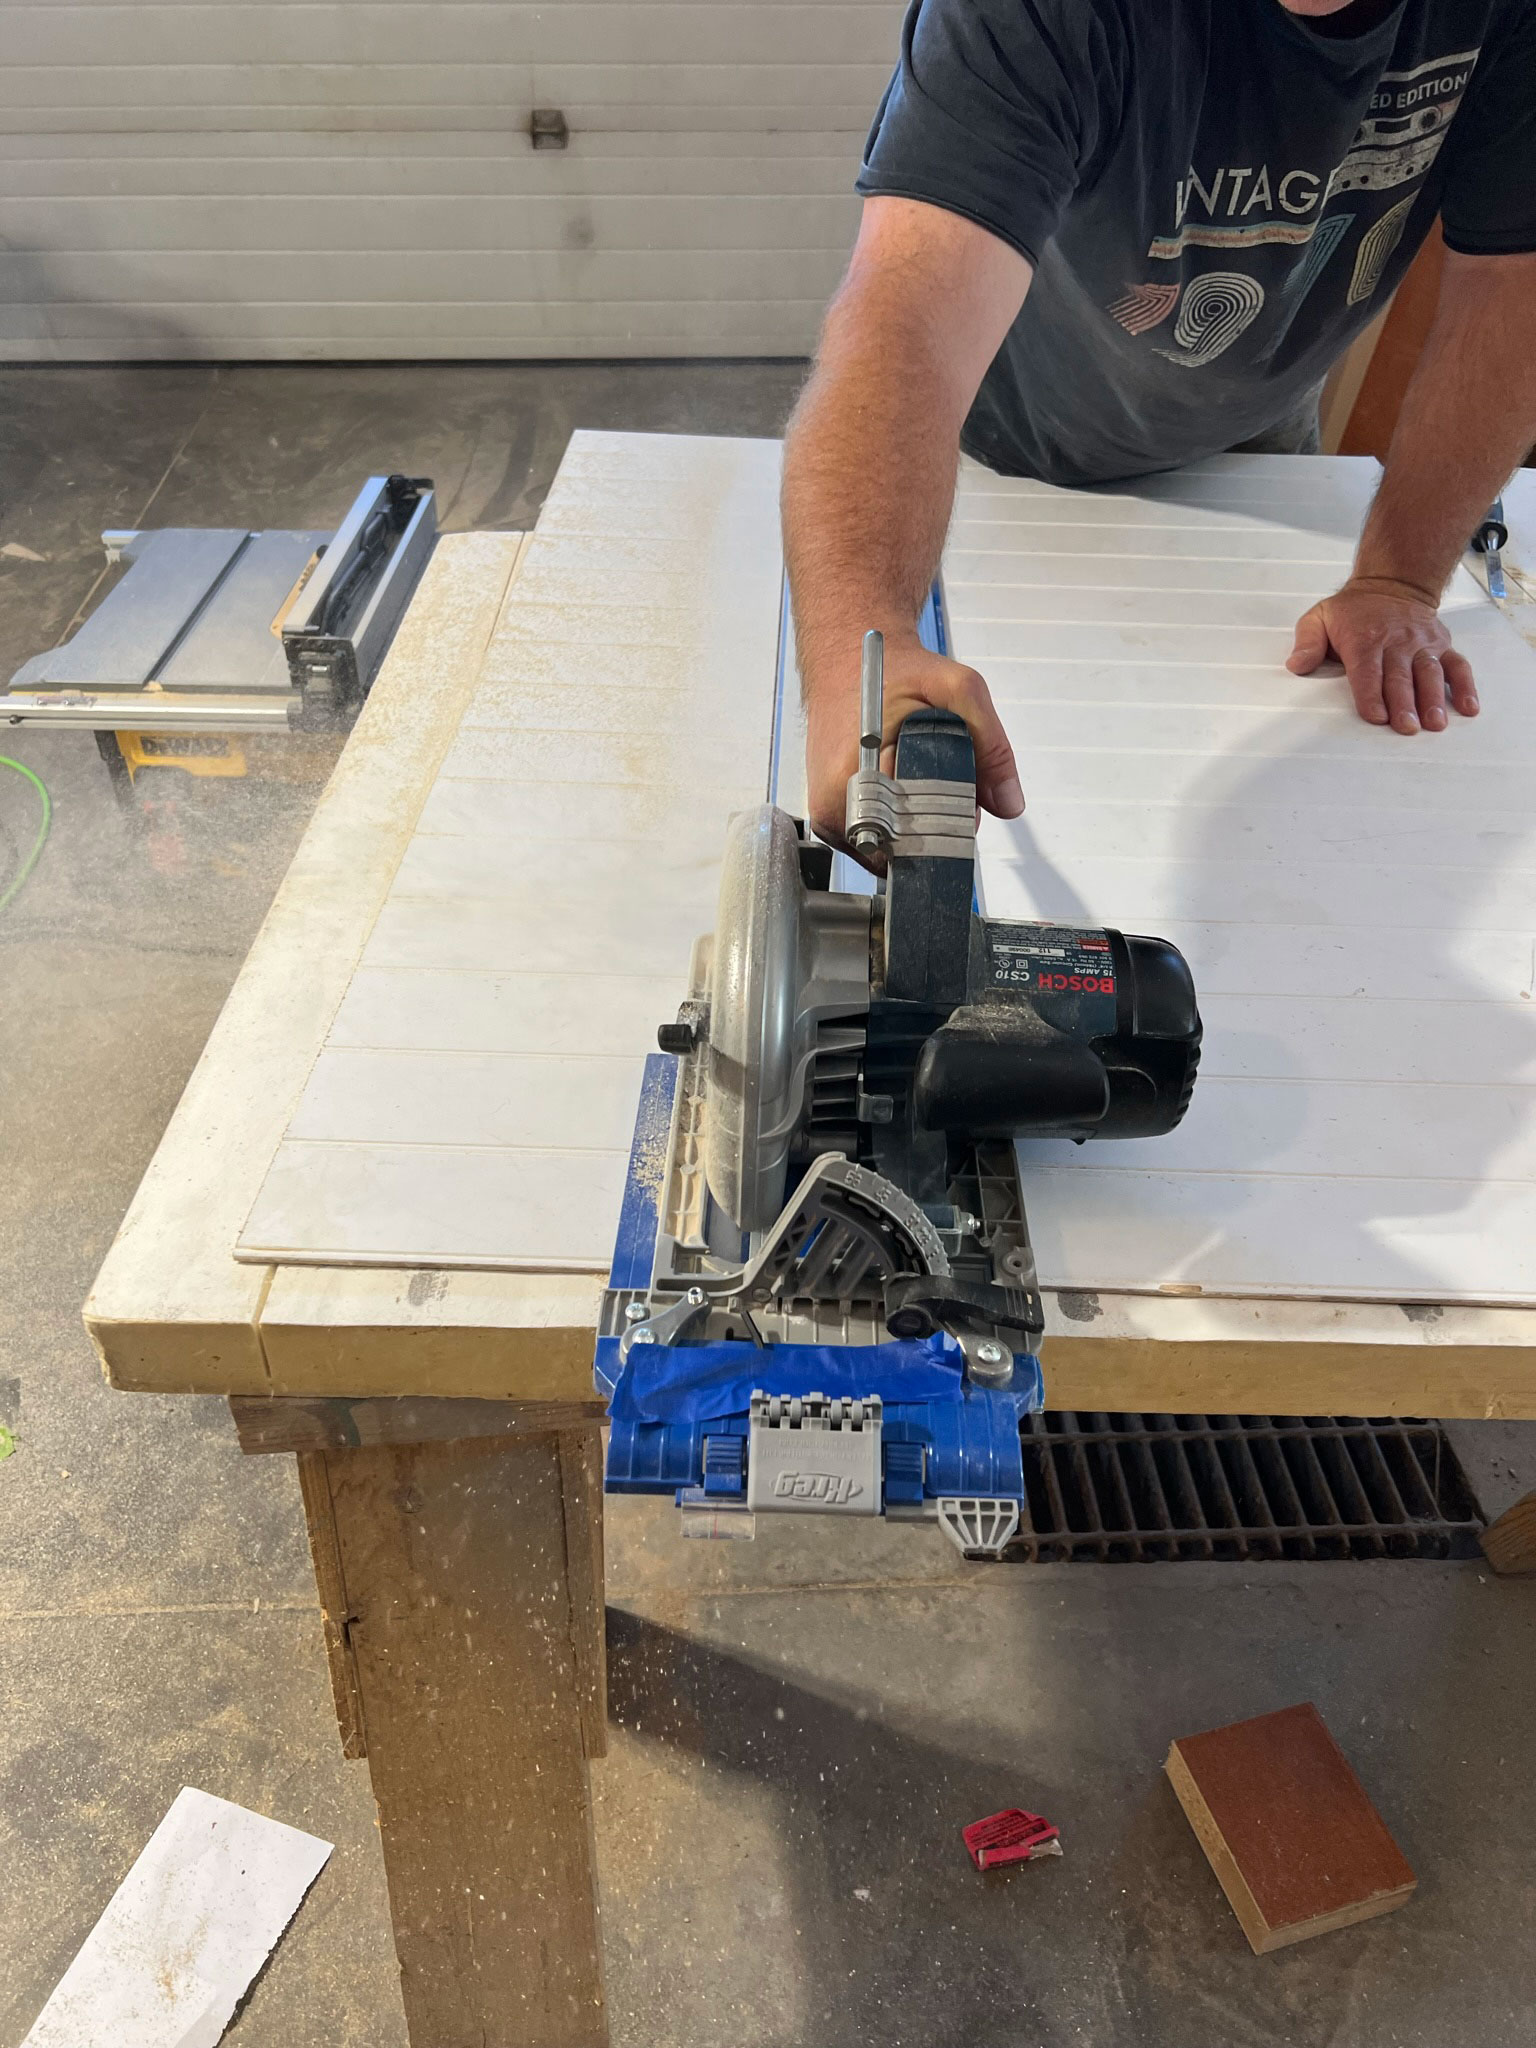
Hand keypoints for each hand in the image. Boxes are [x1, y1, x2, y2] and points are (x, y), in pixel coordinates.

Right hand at [804, 633, 1023, 852]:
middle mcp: (833, 803)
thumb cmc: (892, 670)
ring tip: (919, 780)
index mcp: (856, 775)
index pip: (911, 840)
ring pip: (888, 851)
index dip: (948, 827)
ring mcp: (827, 814)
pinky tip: (901, 788)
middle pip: (901, 851)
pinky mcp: (829, 816)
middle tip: (947, 784)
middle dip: (936, 827)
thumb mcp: (957, 689)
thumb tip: (1008, 802)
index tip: (964, 807)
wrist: (845, 658)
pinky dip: (897, 823)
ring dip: (915, 827)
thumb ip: (991, 744)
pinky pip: (874, 840)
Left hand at [1287, 576, 1478, 734]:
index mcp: (1366, 638)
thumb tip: (1297, 664)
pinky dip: (1466, 686)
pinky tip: (1469, 708)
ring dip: (1434, 699)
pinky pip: (1457, 665)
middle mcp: (1397, 641)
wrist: (1391, 583)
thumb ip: (1307, 643)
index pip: (1368, 671)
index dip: (1371, 695)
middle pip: (1400, 677)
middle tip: (1406, 727)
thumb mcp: (1320, 618)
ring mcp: (1422, 644)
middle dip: (1404, 704)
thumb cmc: (1353, 611)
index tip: (1376, 716)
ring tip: (1435, 723)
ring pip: (1430, 673)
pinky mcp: (1442, 646)